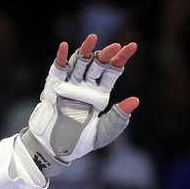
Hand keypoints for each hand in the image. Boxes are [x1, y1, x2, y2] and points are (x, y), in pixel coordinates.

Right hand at [20, 33, 138, 177]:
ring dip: (86, 50)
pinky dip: (61, 58)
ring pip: (79, 63)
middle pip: (97, 64)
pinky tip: (65, 47)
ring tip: (93, 38)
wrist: (55, 150)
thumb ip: (118, 118)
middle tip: (115, 46)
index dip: (121, 59)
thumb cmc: (78, 143)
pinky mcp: (54, 87)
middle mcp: (85, 86)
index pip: (112, 72)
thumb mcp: (103, 133)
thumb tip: (135, 100)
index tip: (132, 46)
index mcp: (99, 95)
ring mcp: (69, 85)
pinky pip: (58, 69)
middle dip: (106, 54)